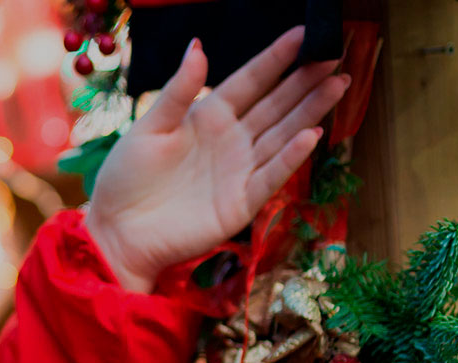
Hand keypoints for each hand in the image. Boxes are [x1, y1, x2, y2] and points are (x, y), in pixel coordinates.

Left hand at [87, 28, 351, 292]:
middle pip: (276, 105)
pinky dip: (291, 157)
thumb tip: (198, 46)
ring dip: (311, 110)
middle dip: (306, 81)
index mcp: (207, 116)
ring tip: (339, 84)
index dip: (276, 58)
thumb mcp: (148, 128)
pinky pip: (271, 176)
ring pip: (283, 134)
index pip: (250, 80)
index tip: (304, 34)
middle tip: (336, 55)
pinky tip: (311, 134)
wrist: (117, 232)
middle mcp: (230, 140)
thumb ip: (177, 91)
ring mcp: (239, 171)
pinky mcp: (241, 203)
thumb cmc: (125, 178)